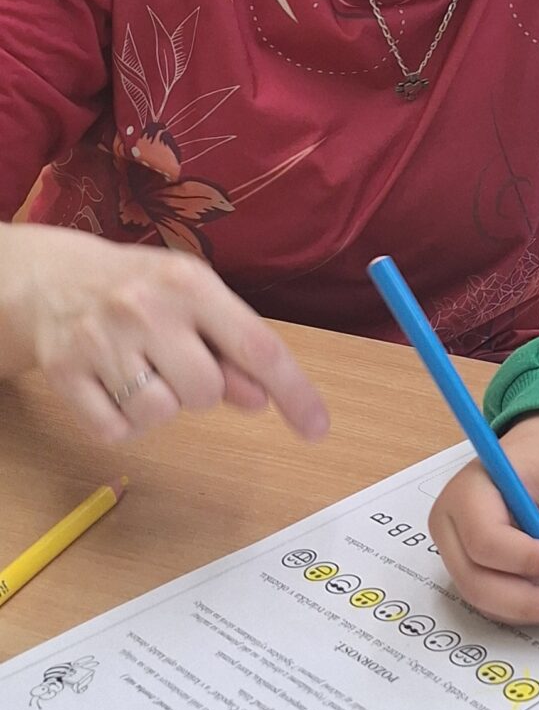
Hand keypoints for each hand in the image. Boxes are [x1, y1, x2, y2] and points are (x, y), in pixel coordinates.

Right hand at [0, 224, 328, 446]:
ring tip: (141, 369)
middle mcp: (145, 307)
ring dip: (159, 405)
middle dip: (202, 390)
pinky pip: (115, 431)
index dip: (292, 391)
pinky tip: (112, 386)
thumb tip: (261, 397)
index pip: (256, 346)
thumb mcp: (194, 299)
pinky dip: (121, 422)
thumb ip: (232, 345)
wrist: (51, 278)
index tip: (316, 427)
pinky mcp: (62, 372)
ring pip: (160, 415)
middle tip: (176, 361)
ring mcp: (100, 340)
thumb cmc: (142, 291)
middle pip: (206, 392)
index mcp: (190, 282)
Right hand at [429, 415, 538, 631]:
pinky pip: (493, 602)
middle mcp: (449, 528)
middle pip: (476, 581)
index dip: (527, 560)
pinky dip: (527, 609)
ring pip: (484, 599)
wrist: (534, 459)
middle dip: (529, 601)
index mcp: (465, 493)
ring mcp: (455, 555)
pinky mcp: (469, 572)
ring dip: (531, 609)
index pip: (485, 540)